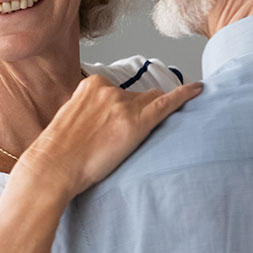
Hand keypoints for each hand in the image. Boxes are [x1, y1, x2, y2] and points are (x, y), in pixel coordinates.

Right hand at [16, 76, 202, 200]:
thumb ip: (88, 111)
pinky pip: (167, 104)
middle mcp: (110, 90)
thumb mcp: (69, 119)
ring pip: (150, 104)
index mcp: (91, 85)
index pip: (119, 91)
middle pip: (137, 97)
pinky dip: (185, 95)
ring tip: (141, 136)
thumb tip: (102, 119)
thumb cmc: (58, 150)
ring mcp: (124, 105)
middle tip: (126, 136)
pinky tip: (199, 90)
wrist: (53, 166)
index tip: (121, 119)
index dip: (123, 108)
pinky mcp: (137, 123)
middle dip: (137, 112)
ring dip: (150, 117)